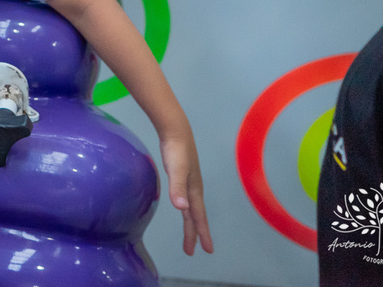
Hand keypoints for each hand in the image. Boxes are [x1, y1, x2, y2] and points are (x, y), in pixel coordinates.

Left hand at [159, 132, 213, 254]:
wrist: (175, 130)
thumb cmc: (176, 150)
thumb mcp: (176, 168)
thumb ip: (177, 187)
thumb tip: (181, 209)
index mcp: (194, 190)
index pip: (198, 217)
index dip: (201, 234)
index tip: (206, 251)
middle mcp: (193, 188)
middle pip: (195, 216)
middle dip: (195, 233)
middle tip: (192, 251)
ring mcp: (188, 181)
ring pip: (190, 208)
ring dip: (190, 222)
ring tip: (189, 235)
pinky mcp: (181, 175)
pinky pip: (186, 198)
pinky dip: (185, 208)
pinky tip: (182, 207)